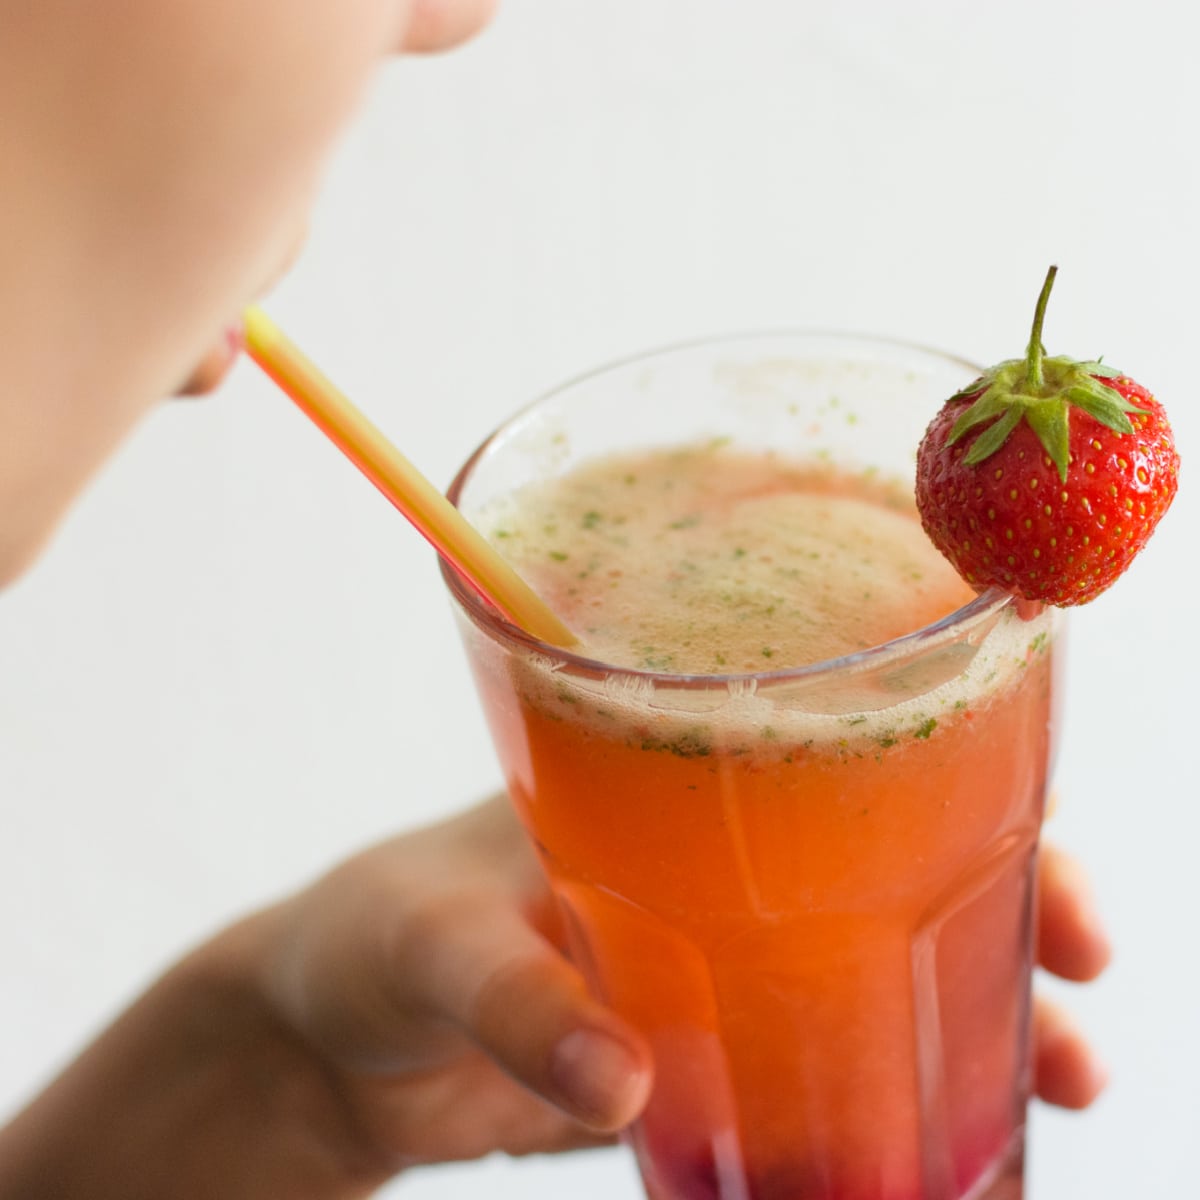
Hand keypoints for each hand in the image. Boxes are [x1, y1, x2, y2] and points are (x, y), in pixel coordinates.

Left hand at [247, 795, 1109, 1171]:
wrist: (330, 1034)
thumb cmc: (371, 938)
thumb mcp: (431, 948)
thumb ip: (516, 1005)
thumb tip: (620, 1079)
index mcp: (652, 780)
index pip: (821, 747)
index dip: (944, 776)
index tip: (1040, 846)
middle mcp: (701, 853)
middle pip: (885, 849)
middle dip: (1003, 896)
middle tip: (1081, 964)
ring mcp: (708, 952)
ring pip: (870, 959)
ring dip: (972, 1005)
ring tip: (1063, 1070)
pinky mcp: (692, 1042)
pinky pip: (809, 1061)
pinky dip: (879, 1096)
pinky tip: (935, 1142)